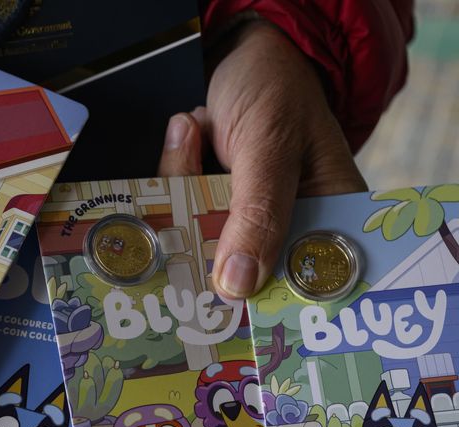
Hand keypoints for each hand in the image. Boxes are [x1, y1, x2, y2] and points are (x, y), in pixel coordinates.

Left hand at [159, 21, 365, 298]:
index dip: (259, 294)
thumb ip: (258, 211)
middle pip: (241, 263)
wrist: (243, 51)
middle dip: (204, 233)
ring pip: (201, 235)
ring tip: (199, 131)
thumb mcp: (270, 143)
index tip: (215, 295)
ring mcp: (248, 214)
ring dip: (185, 182)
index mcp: (329, 216)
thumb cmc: (275, 87)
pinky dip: (176, 173)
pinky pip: (183, 208)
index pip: (300, 277)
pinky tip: (192, 132)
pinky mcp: (215, 200)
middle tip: (193, 195)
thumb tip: (239, 284)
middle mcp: (290, 223)